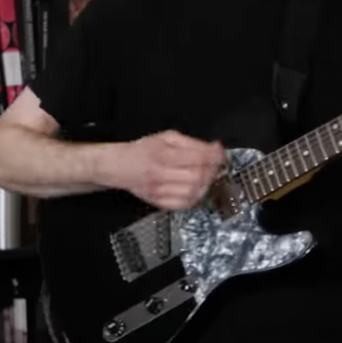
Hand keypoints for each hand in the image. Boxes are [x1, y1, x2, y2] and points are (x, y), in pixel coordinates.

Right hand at [106, 130, 225, 209]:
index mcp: (164, 155)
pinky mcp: (159, 202)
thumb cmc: (143, 150)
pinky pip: (184, 205)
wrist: (119, 166)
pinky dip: (196, 198)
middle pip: (198, 177)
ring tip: (205, 177)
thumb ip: (191, 142)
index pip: (198, 158)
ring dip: (206, 185)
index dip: (215, 157)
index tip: (222, 156)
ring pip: (193, 193)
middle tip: (215, 166)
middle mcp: (161, 174)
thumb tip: (213, 147)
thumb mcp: (166, 137)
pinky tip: (196, 189)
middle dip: (212, 171)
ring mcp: (160, 191)